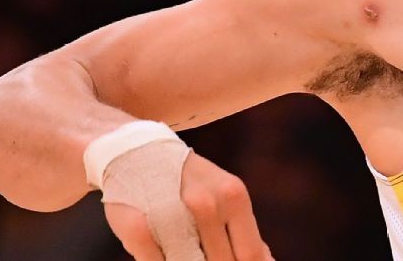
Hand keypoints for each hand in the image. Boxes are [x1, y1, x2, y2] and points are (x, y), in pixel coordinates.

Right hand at [104, 152, 273, 259]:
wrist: (135, 152)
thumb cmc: (188, 183)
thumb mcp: (224, 196)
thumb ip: (243, 231)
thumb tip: (267, 260)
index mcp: (233, 196)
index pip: (251, 255)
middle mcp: (206, 204)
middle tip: (203, 252)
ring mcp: (170, 215)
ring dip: (187, 260)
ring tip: (184, 247)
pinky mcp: (137, 228)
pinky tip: (163, 253)